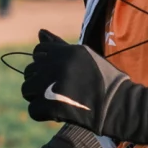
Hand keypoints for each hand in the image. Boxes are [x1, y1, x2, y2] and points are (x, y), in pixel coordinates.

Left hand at [20, 29, 147, 140]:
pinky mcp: (52, 105)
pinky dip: (42, 115)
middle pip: (29, 72)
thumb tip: (39, 32)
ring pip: (26, 90)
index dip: (44, 66)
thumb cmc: (106, 82)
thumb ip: (61, 46)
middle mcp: (57, 64)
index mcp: (66, 51)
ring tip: (55, 102)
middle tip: (57, 92)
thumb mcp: (86, 57)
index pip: (38, 52)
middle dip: (39, 83)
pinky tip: (57, 114)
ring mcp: (53, 85)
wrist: (121, 106)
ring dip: (38, 98)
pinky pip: (33, 110)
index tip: (56, 76)